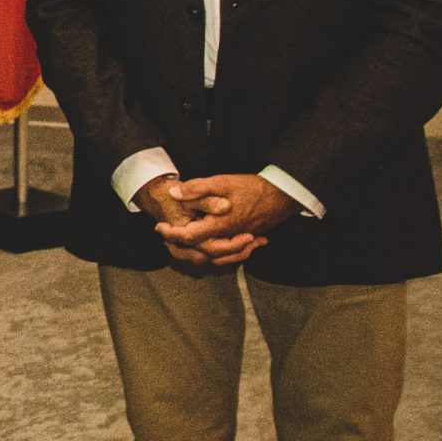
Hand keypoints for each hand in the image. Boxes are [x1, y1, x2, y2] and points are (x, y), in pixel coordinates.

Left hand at [154, 173, 296, 268]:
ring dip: (195, 254)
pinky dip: (215, 255)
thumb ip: (197, 189)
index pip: (189, 236)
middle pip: (199, 253)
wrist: (282, 195)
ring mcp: (238, 242)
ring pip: (214, 258)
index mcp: (219, 225)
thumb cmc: (252, 187)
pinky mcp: (245, 240)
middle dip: (180, 248)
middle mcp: (228, 238)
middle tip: (166, 238)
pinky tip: (207, 247)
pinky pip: (228, 256)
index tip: (159, 226)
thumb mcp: (222, 182)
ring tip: (181, 245)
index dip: (170, 233)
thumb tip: (174, 194)